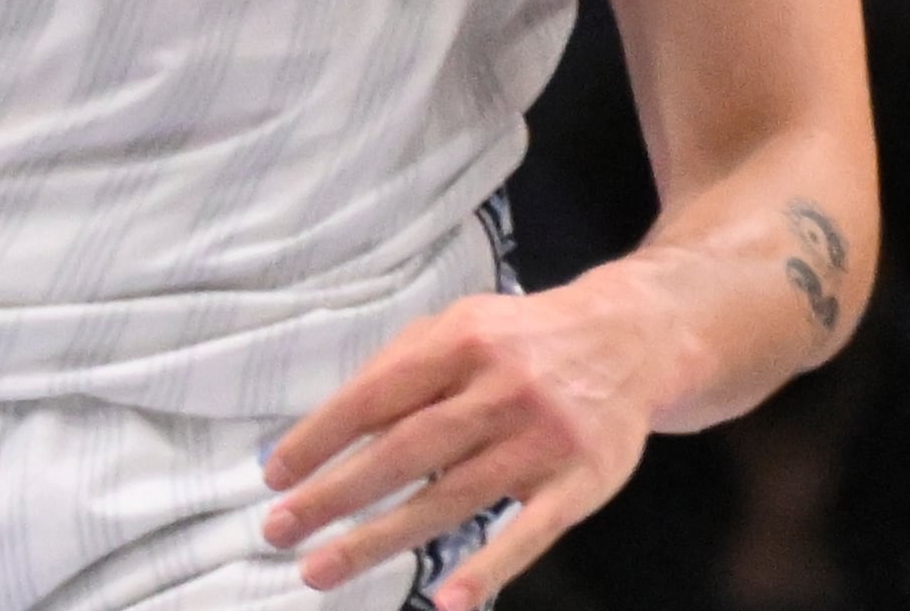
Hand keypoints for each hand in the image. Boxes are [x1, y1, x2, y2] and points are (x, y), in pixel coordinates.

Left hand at [261, 277, 675, 609]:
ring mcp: (543, 440)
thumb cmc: (524, 340)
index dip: (320, 438)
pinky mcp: (581, 483)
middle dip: (334, 495)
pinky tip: (448, 600)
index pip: (376, 397)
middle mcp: (502, 389)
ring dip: (381, 539)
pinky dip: (489, 567)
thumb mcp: (462, 326)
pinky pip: (530, 532)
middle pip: (405, 451)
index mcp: (462, 342)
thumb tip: (333, 427)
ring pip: (452, 499)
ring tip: (322, 570)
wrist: (633, 338)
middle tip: (279, 531)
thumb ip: (402, 367)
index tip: (275, 477)